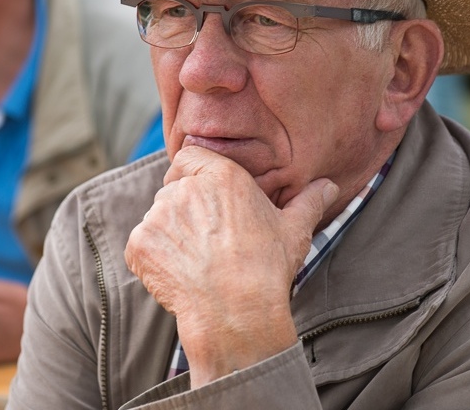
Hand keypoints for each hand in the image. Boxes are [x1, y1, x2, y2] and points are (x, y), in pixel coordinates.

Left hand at [125, 145, 337, 387]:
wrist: (236, 313)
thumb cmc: (267, 269)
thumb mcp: (294, 230)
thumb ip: (308, 201)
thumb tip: (328, 186)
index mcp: (221, 176)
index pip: (189, 156)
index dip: (191, 174)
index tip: (202, 196)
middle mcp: (186, 188)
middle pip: (173, 190)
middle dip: (184, 211)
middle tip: (206, 242)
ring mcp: (158, 215)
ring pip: (157, 219)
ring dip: (169, 236)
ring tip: (196, 263)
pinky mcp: (140, 244)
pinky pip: (141, 246)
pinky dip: (153, 260)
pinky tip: (179, 276)